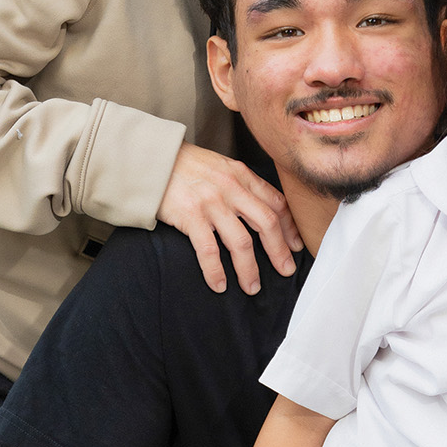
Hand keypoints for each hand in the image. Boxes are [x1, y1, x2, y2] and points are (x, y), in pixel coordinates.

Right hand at [157, 143, 302, 295]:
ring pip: (241, 242)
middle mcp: (231, 188)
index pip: (276, 202)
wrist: (150, 159)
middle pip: (267, 223)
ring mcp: (211, 202)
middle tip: (285, 270)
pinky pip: (209, 250)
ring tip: (252, 287)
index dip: (289, 227)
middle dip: (279, 251)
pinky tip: (219, 285)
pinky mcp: (190, 216)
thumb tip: (259, 209)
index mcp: (241, 175)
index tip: (296, 245)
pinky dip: (215, 271)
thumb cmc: (184, 165)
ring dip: (250, 269)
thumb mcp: (219, 166)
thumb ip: (239, 184)